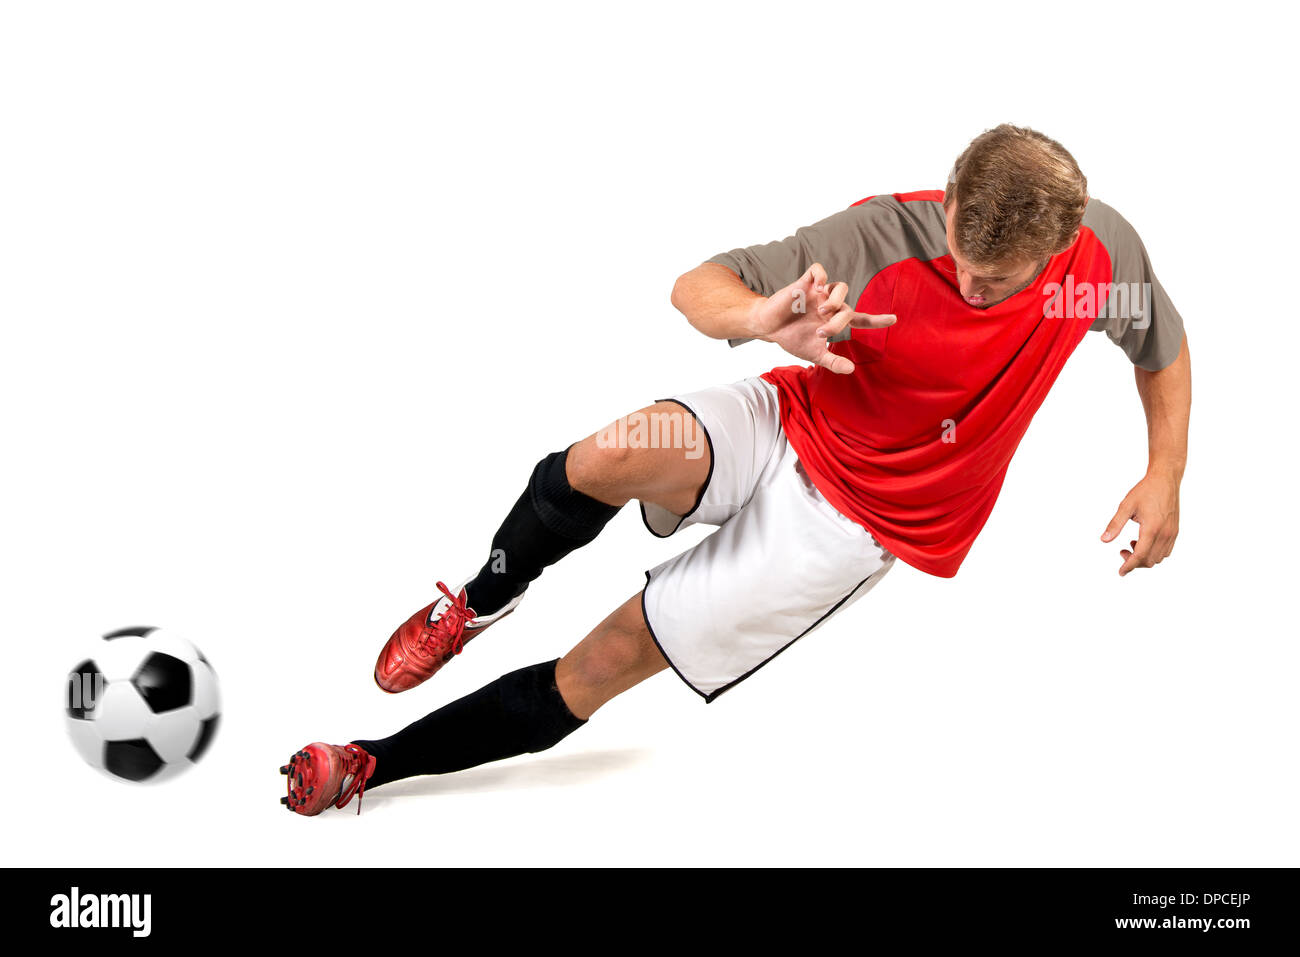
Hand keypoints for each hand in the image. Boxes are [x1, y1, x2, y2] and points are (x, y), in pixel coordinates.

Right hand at [749, 262, 894, 374]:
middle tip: (821, 333)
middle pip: (847, 308)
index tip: (894, 319)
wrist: (769, 327)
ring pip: (841, 287)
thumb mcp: (814, 354)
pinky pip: (819, 270)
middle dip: (837, 323)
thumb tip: (852, 370)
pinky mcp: (804, 284)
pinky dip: (821, 275)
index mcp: (835, 320)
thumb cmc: (792, 338)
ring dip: (836, 300)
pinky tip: (816, 286)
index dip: (877, 320)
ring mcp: (818, 294)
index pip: (861, 319)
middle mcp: (830, 305)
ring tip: (822, 310)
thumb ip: (832, 362)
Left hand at [1101, 472, 1180, 575]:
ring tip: (1132, 544)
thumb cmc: (1145, 491)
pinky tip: (1143, 542)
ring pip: (1159, 558)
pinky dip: (1154, 552)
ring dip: (1145, 557)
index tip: (1120, 572)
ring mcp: (1172, 533)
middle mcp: (1165, 534)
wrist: (1165, 480)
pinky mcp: (1176, 531)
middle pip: (1150, 561)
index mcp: (1152, 529)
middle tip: (1122, 551)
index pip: (1140, 556)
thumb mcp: (1126, 506)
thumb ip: (1115, 524)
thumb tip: (1104, 540)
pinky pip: (1166, 551)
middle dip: (1134, 562)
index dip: (1129, 566)